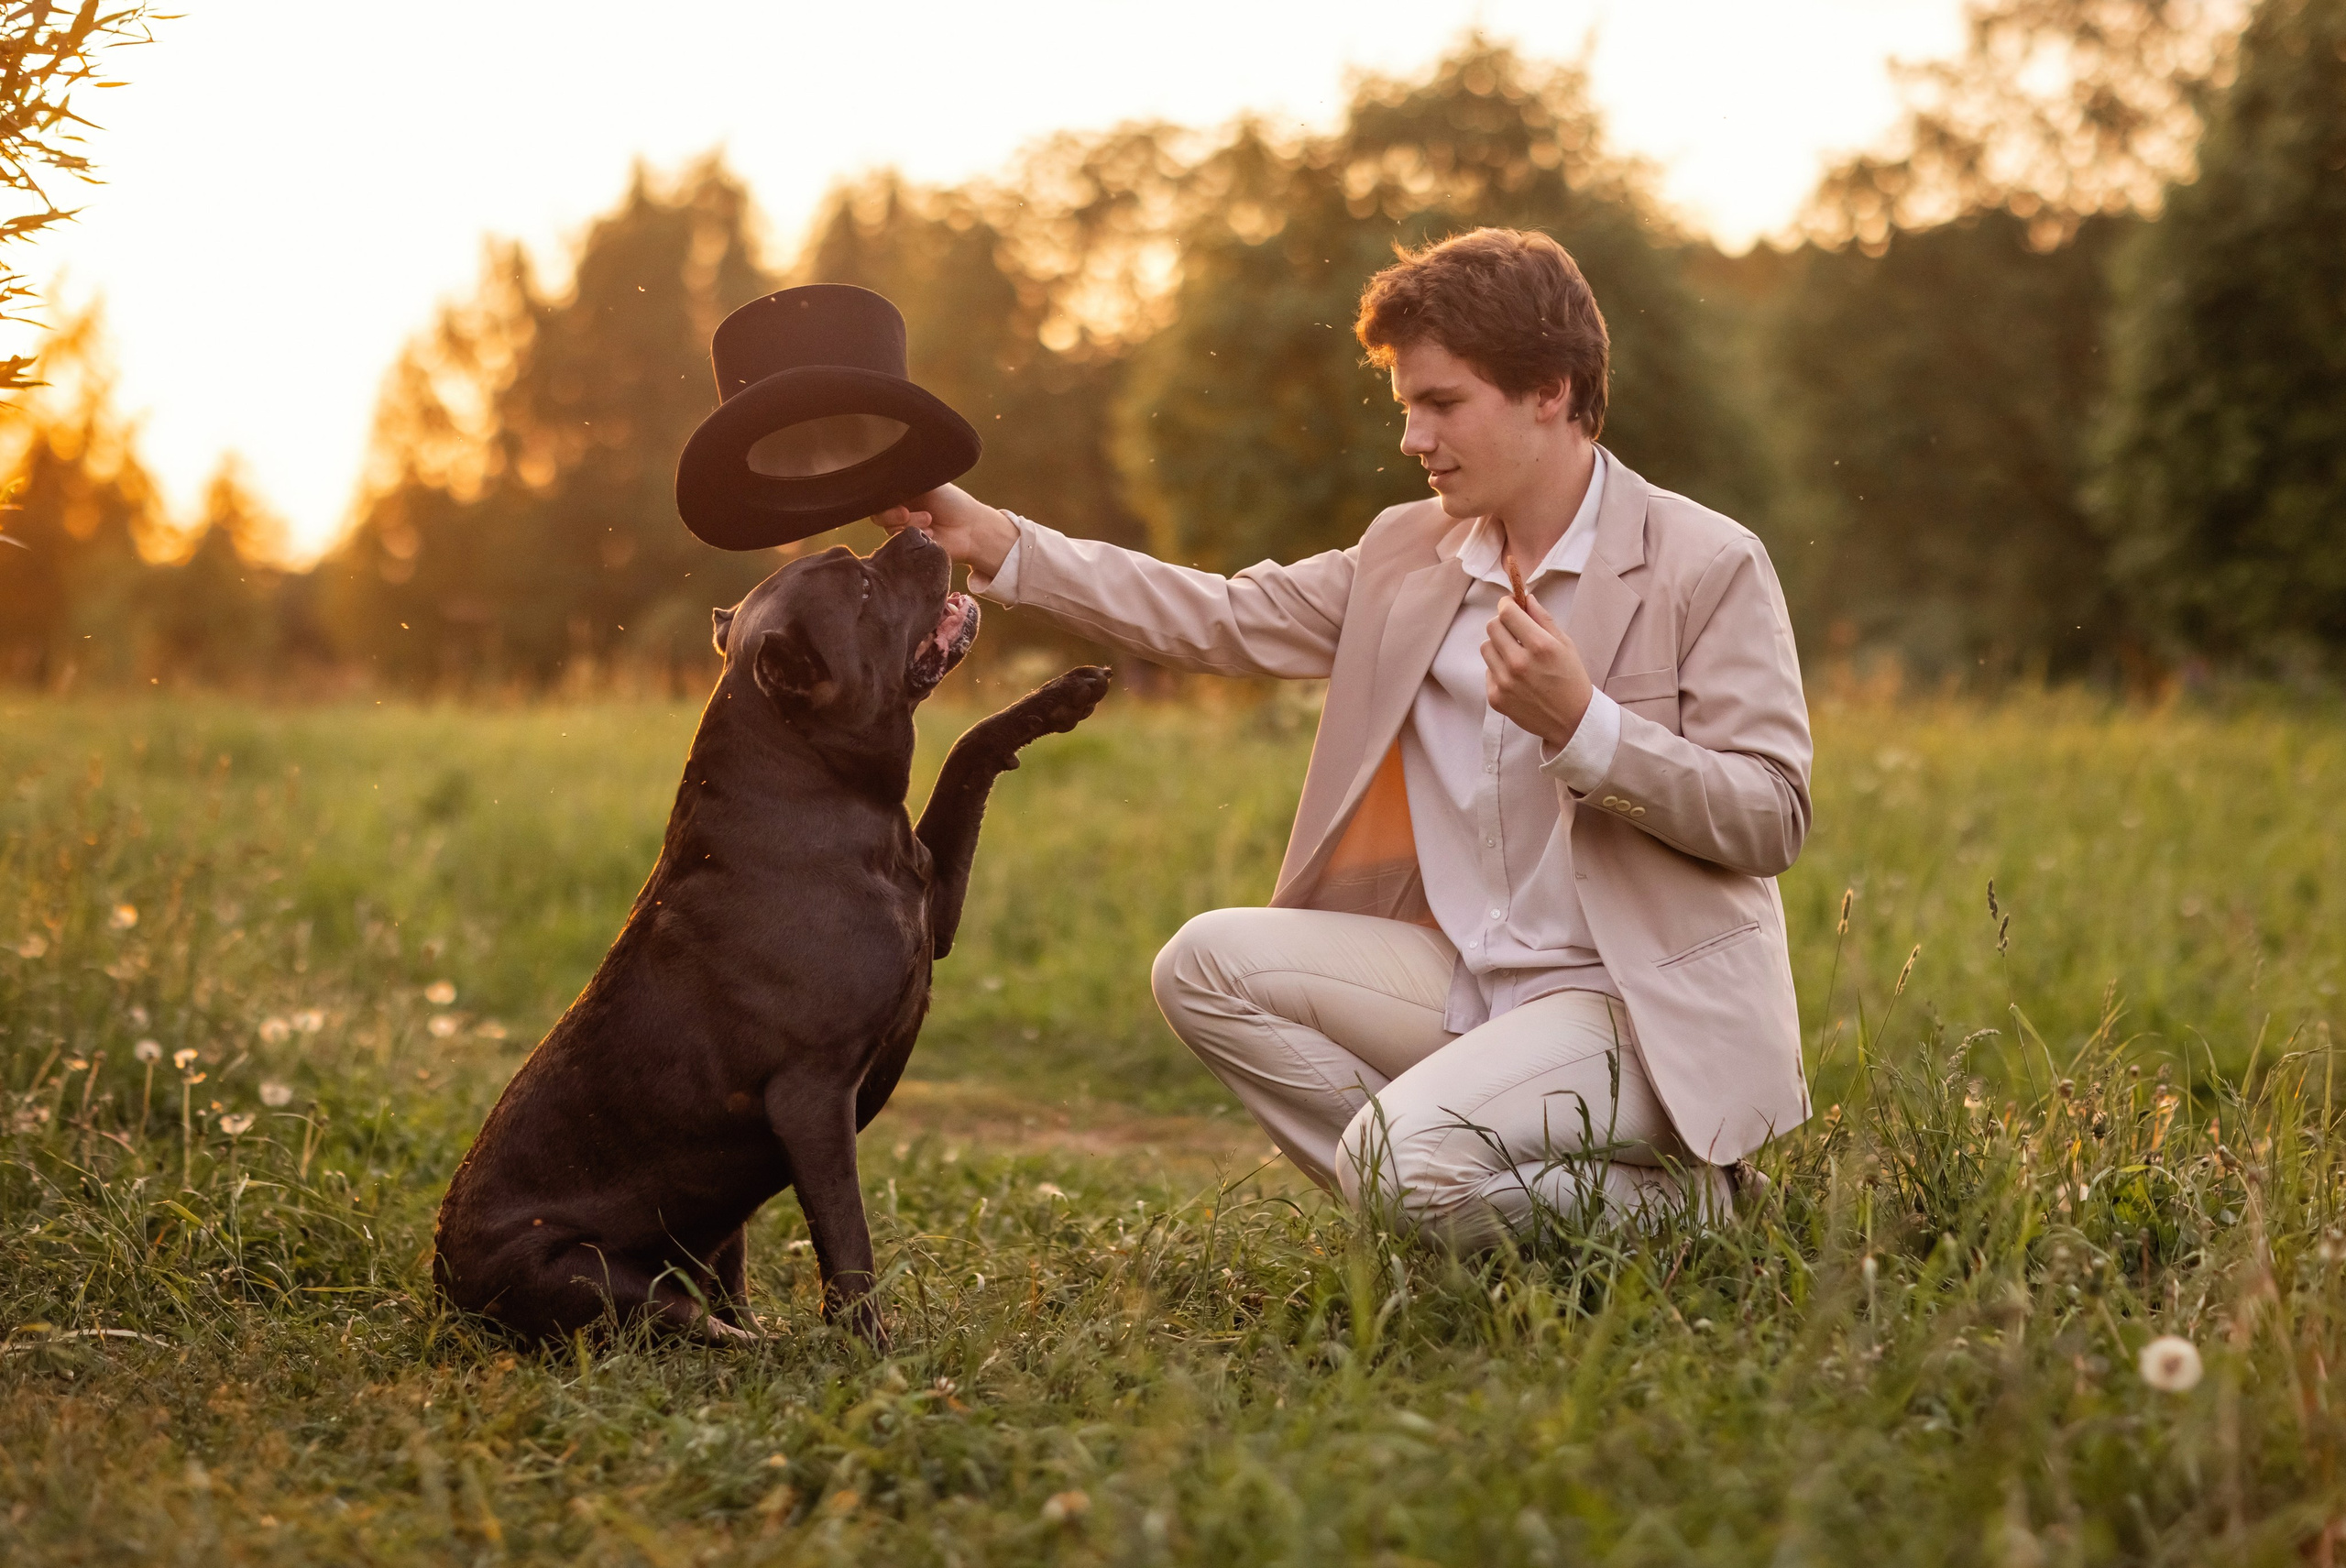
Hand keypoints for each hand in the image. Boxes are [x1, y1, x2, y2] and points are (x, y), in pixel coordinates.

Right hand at [874, 483, 1017, 579]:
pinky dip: (916, 536)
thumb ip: (904, 479)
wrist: (970, 526)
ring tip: (929, 520)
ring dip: (909, 524)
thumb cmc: (951, 501)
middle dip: (891, 514)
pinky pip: (900, 544)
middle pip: (877, 515)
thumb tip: (885, 474)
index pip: (877, 496)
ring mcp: (903, 531)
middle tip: (906, 514)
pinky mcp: (910, 547)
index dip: (882, 498)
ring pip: (889, 529)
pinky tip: (932, 534)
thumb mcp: (926, 483)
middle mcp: (898, 512)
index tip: (898, 498)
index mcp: (900, 494)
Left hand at [1482, 592, 1593, 747]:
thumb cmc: (1571, 679)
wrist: (1571, 720)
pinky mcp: (1496, 698)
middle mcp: (1519, 663)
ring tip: (1515, 655)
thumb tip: (1526, 598)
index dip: (1507, 605)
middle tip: (1515, 631)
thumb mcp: (1565, 644)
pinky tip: (1515, 676)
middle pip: (1491, 627)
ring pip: (1485, 647)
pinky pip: (1487, 671)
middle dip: (1503, 624)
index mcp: (1540, 646)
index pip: (1506, 612)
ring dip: (1498, 646)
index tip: (1511, 606)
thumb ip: (1543, 619)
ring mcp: (1504, 682)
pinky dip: (1498, 669)